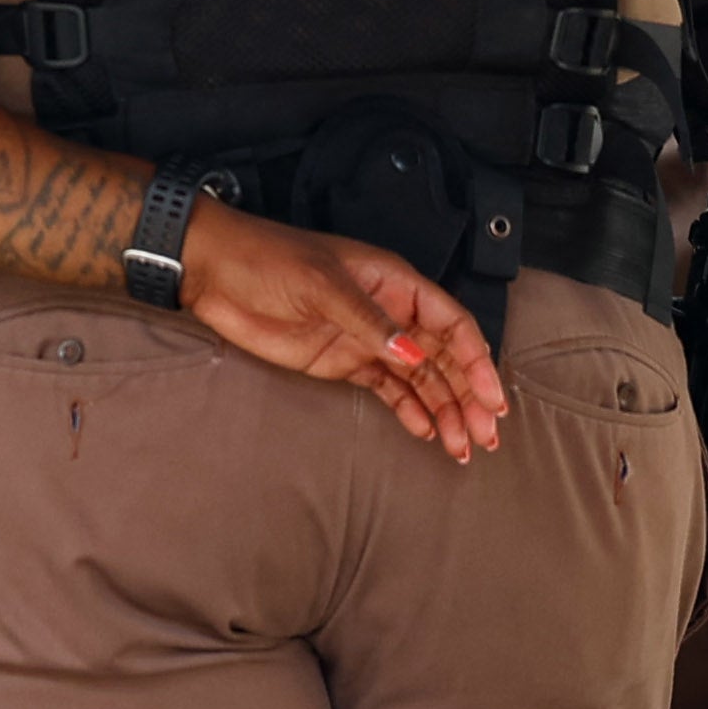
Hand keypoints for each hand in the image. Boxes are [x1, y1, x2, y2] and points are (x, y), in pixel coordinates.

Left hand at [182, 204, 512, 461]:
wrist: (216, 273)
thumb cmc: (269, 260)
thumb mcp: (322, 286)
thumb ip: (369, 323)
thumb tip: (414, 358)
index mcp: (396, 283)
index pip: (453, 324)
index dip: (477, 362)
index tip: (491, 399)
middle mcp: (390, 312)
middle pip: (444, 358)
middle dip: (467, 397)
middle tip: (485, 436)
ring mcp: (367, 340)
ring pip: (420, 379)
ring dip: (443, 411)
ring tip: (460, 448)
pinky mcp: (342, 362)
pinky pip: (387, 389)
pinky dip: (408, 410)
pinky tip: (425, 432)